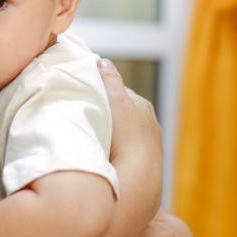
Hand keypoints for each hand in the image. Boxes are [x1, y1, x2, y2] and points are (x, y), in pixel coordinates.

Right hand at [96, 59, 161, 178]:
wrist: (139, 175)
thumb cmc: (127, 135)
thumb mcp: (115, 101)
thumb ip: (110, 80)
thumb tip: (103, 62)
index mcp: (143, 105)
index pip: (120, 92)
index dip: (102, 92)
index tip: (86, 96)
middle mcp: (150, 122)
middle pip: (123, 112)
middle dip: (108, 113)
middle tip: (88, 118)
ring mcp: (150, 143)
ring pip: (126, 132)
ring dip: (113, 133)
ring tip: (96, 139)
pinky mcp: (146, 162)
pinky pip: (128, 149)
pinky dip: (119, 149)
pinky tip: (108, 155)